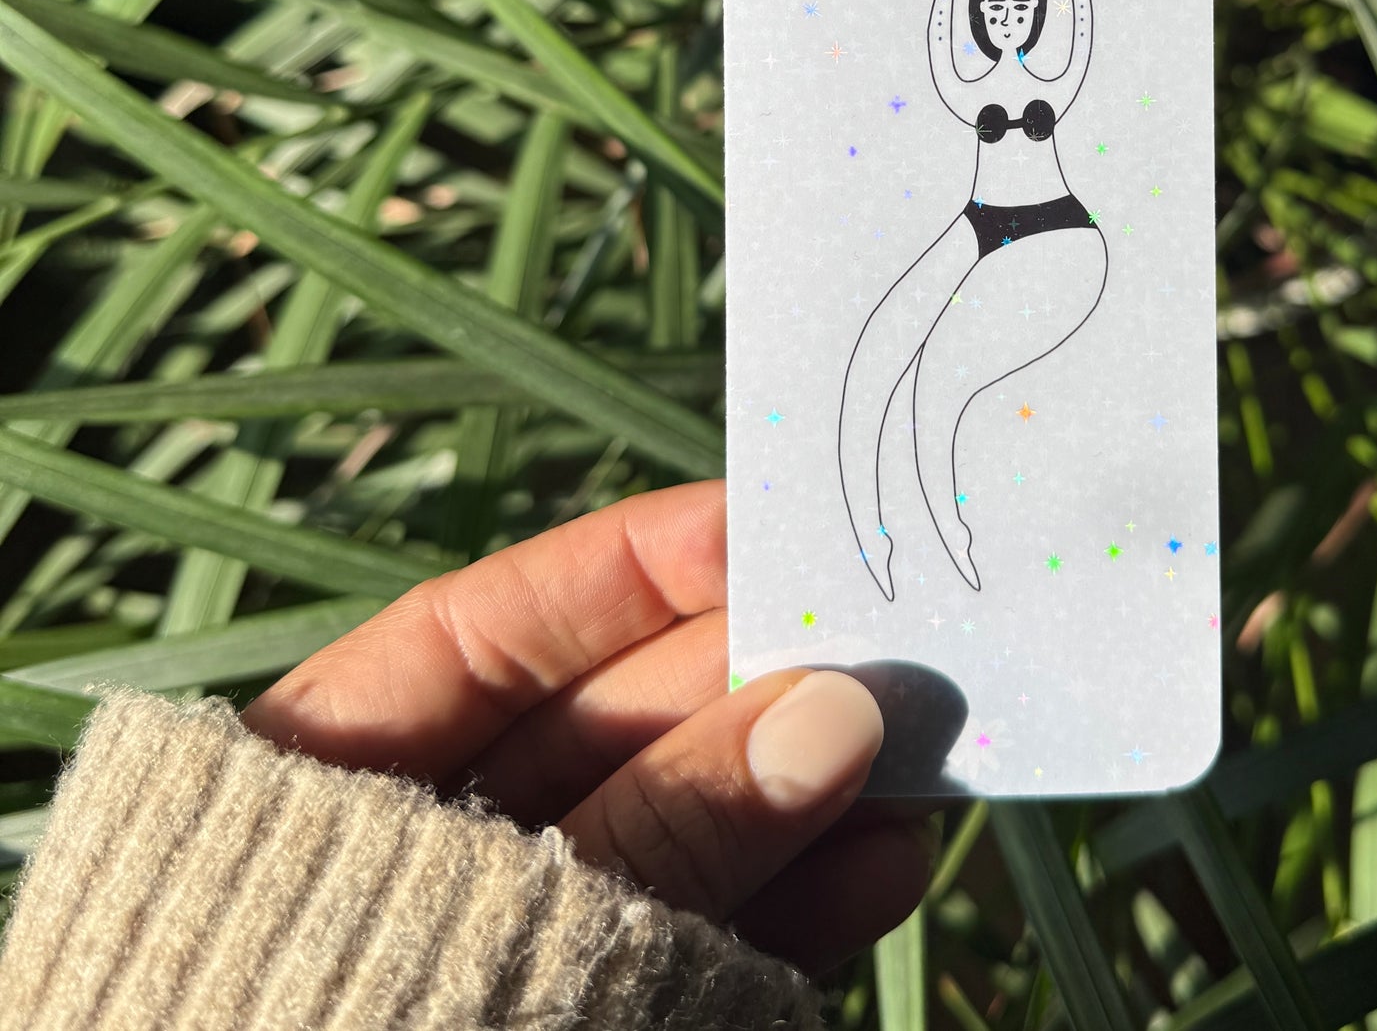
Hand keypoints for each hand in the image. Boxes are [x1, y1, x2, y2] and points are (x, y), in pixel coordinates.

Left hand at [243, 481, 930, 973]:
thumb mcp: (478, 940)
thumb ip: (659, 830)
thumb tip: (831, 710)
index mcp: (333, 788)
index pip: (495, 633)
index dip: (628, 566)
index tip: (758, 518)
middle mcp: (442, 851)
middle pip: (619, 724)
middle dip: (753, 674)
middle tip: (887, 627)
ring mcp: (538, 942)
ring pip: (692, 831)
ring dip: (807, 787)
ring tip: (922, 747)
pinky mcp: (617, 1019)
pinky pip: (719, 943)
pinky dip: (803, 904)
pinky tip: (886, 862)